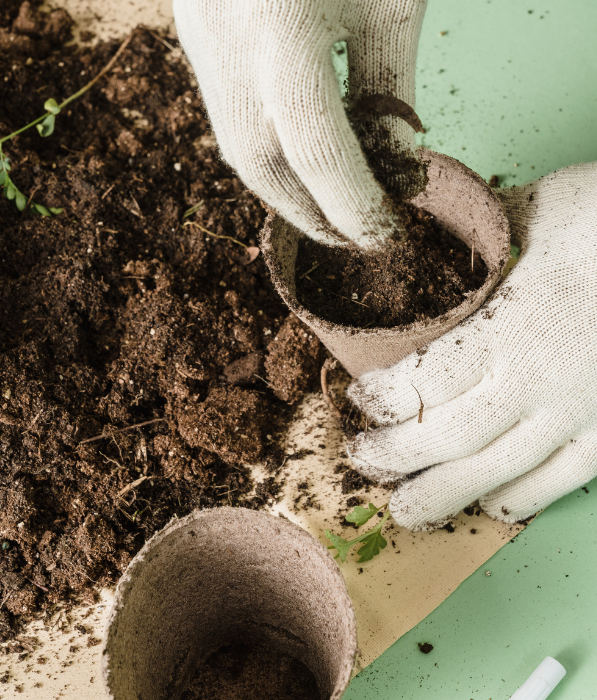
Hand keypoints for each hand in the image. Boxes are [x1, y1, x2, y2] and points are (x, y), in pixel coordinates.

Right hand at [173, 0, 426, 246]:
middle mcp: (230, 52)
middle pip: (265, 171)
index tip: (386, 234)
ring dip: (286, 196)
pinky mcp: (195, 43)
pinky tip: (299, 165)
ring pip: (239, 154)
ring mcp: (202, 48)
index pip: (320, 154)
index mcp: (285, 33)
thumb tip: (394, 161)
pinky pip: (229, 123)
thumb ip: (389, 87)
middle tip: (355, 240)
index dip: (355, 206)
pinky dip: (267, 158)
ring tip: (330, 214)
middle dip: (313, 219)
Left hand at [347, 163, 596, 529]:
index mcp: (515, 325)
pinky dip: (522, 498)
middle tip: (361, 460)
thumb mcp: (550, 206)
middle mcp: (542, 382)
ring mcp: (582, 415)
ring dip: (445, 495)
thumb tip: (435, 224)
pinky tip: (491, 506)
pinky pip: (561, 479)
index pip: (426, 379)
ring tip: (405, 512)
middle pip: (449, 436)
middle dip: (396, 456)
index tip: (358, 400)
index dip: (384, 398)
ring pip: (498, 471)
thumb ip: (487, 229)